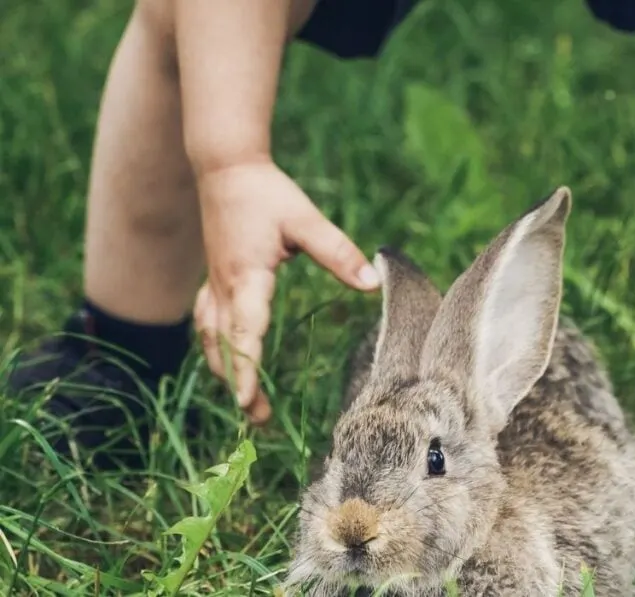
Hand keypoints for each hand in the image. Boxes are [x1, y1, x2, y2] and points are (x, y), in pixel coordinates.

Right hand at [192, 160, 379, 423]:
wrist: (224, 167)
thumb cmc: (266, 194)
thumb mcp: (306, 221)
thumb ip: (338, 253)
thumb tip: (372, 283)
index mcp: (247, 278)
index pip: (245, 334)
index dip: (247, 370)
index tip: (247, 403)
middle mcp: (224, 288)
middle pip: (226, 348)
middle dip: (240, 385)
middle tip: (258, 420)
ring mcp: (213, 284)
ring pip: (211, 339)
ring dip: (226, 371)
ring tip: (244, 401)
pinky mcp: (213, 279)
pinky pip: (207, 324)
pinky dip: (215, 348)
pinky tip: (224, 360)